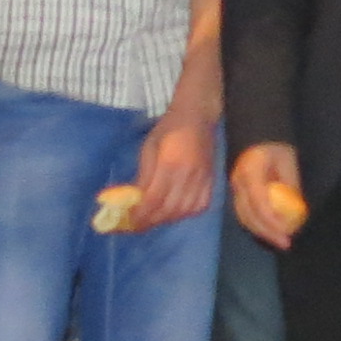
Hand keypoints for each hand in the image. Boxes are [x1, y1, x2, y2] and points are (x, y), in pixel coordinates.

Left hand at [131, 108, 216, 229]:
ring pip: (184, 211)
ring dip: (167, 219)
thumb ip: (144, 175)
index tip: (129, 221)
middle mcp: (188, 176)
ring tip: (154, 218)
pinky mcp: (211, 181)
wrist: (197, 117)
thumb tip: (134, 200)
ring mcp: (202, 180)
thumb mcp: (148, 148)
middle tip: (137, 224)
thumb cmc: (169, 129)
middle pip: (169, 210)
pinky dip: (186, 214)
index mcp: (170, 164)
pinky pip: (199, 207)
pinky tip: (176, 212)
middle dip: (151, 221)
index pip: (154, 199)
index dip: (141, 214)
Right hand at [230, 141, 306, 248]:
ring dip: (261, 232)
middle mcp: (238, 181)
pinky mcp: (236, 193)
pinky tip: (270, 232)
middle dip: (267, 232)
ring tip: (279, 240)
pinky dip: (257, 225)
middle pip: (248, 214)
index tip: (286, 234)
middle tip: (285, 243)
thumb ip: (291, 186)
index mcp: (250, 171)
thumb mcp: (289, 163)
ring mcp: (234, 187)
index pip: (258, 202)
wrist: (257, 133)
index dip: (271, 221)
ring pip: (243, 217)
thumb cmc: (276, 146)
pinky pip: (244, 213)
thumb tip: (298, 212)